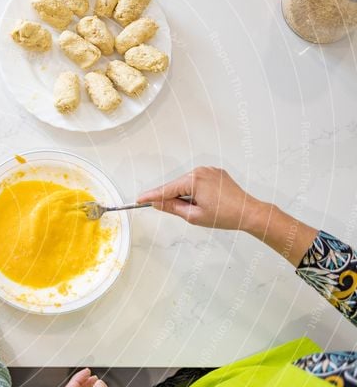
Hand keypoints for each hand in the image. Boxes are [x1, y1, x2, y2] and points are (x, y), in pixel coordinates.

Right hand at [137, 167, 265, 231]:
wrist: (248, 212)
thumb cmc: (224, 216)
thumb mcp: (193, 216)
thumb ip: (172, 207)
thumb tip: (157, 203)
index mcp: (194, 180)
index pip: (166, 189)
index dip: (152, 196)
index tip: (139, 199)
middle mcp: (200, 171)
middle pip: (176, 185)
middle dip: (171, 197)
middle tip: (175, 212)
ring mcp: (209, 170)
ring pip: (186, 183)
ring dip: (184, 195)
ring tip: (197, 209)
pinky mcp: (215, 173)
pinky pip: (197, 181)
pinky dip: (194, 190)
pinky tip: (203, 202)